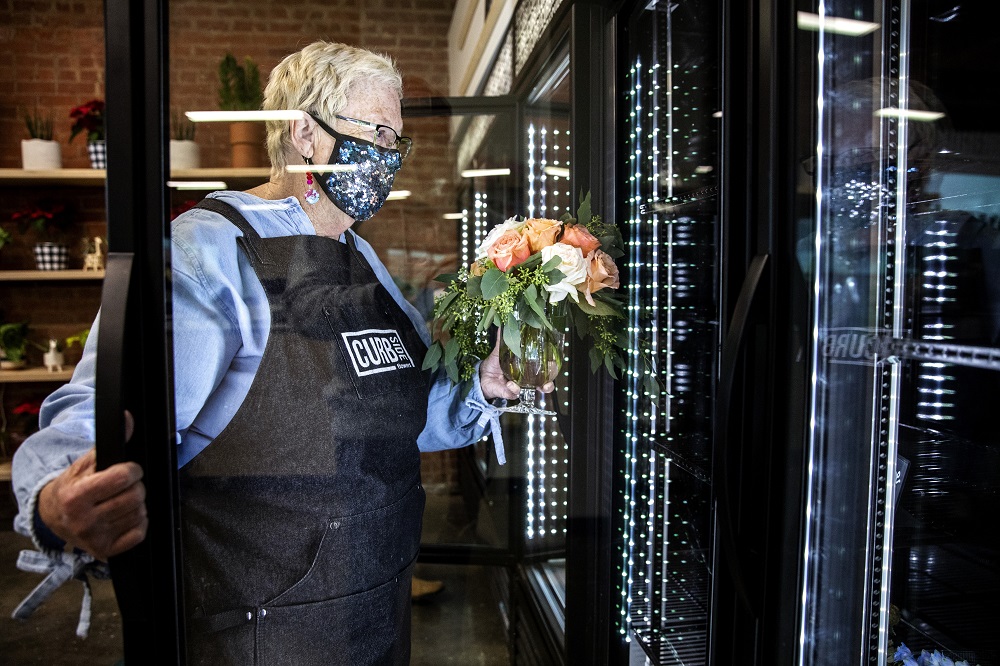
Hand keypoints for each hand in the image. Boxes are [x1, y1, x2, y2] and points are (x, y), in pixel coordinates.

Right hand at [37, 413, 146, 560]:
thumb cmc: (72, 487)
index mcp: (75, 497)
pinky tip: (125, 517)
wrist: (53, 517)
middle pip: (135, 496)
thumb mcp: (85, 463)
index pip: (122, 478)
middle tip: (126, 486)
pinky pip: (139, 534)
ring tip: (122, 500)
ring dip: (138, 504)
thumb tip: (130, 419)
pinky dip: (138, 523)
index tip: (129, 470)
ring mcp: (95, 538)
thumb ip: (110, 442)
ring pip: (140, 514)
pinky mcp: (105, 551)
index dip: (132, 470)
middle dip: (136, 486)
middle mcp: (83, 520)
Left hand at [479, 332, 554, 400]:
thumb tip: (503, 325)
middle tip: (546, 383)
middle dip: (547, 385)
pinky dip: (513, 389)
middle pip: (542, 385)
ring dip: (530, 389)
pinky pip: (514, 393)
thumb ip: (502, 341)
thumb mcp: (499, 352)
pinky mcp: (509, 393)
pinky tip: (510, 384)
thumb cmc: (494, 365)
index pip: (543, 370)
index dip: (551, 369)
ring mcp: (519, 387)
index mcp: (527, 368)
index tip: (553, 365)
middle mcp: (526, 380)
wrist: (482, 377)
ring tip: (527, 383)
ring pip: (530, 392)